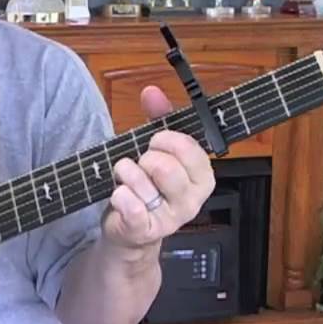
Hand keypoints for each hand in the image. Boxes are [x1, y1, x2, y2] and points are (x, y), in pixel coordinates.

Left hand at [102, 85, 215, 256]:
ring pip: (142, 182)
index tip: (156, 142)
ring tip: (126, 181)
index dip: (166, 140)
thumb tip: (152, 92)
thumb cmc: (149, 185)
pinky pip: (131, 206)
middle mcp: (192, 200)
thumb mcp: (158, 149)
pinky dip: (120, 195)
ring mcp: (170, 219)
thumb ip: (159, 118)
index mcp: (202, 178)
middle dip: (144, 159)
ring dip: (126, 175)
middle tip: (141, 166)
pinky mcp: (146, 231)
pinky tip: (120, 195)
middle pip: (164, 165)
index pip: (189, 148)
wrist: (131, 230)